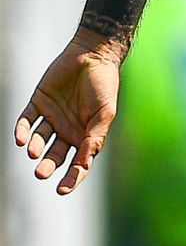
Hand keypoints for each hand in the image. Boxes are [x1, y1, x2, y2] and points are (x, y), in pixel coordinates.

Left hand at [15, 29, 126, 194]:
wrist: (92, 55)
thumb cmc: (104, 84)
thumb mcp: (105, 113)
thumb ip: (95, 137)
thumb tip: (85, 164)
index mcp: (85, 135)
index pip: (78, 163)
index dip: (71, 178)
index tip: (62, 190)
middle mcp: (67, 129)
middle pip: (54, 155)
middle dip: (48, 166)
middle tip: (41, 172)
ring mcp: (51, 117)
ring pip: (38, 140)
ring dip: (34, 148)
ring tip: (33, 153)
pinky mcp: (37, 103)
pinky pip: (26, 121)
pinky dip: (21, 131)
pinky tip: (20, 140)